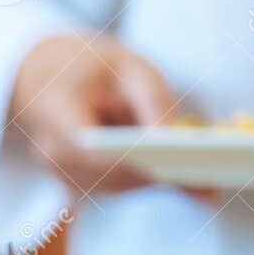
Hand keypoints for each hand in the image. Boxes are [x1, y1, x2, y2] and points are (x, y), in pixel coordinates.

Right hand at [11, 32, 211, 201]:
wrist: (44, 78)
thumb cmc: (91, 67)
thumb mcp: (127, 66)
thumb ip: (153, 100)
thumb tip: (181, 142)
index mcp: (55, 111)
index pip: (90, 147)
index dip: (132, 160)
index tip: (175, 166)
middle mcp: (51, 151)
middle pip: (109, 174)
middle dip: (159, 175)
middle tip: (209, 183)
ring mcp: (60, 172)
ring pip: (115, 187)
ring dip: (155, 179)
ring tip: (200, 177)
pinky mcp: (74, 183)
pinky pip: (114, 187)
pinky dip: (145, 178)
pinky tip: (174, 170)